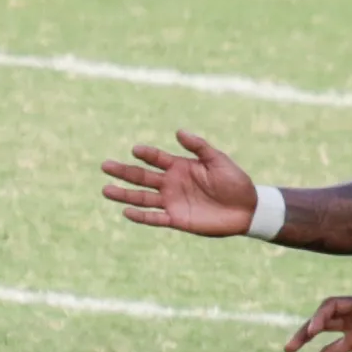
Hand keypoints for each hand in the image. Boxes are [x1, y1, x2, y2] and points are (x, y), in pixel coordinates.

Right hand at [98, 130, 257, 236]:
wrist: (247, 209)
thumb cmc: (235, 182)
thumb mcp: (218, 160)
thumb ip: (198, 147)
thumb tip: (178, 131)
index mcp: (180, 167)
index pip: (157, 158)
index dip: (147, 154)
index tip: (136, 150)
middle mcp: (171, 184)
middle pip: (142, 177)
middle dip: (124, 171)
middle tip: (105, 165)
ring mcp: (172, 202)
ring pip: (143, 197)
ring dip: (124, 194)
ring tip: (106, 189)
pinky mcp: (177, 219)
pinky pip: (155, 218)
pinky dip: (141, 216)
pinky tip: (126, 211)